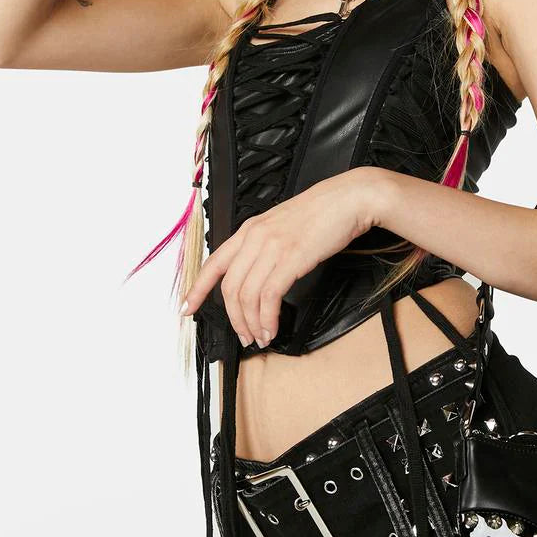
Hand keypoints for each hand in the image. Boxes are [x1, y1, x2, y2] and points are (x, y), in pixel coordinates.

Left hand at [180, 167, 386, 347]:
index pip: (213, 263)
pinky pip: (269, 297)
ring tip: (261, 337)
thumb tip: (258, 274)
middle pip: (229, 287)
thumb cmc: (322, 213)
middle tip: (243, 335)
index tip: (187, 307)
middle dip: (233, 318)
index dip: (197, 289)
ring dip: (252, 323)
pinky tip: (273, 328)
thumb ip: (265, 245)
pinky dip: (268, 319)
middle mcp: (255, 237)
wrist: (349, 199)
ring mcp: (272, 247)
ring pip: (247, 296)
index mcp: (249, 229)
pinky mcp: (291, 259)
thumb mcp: (282, 225)